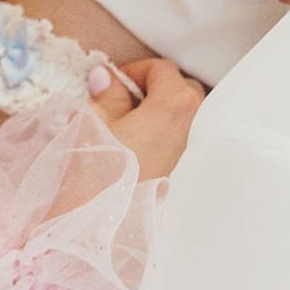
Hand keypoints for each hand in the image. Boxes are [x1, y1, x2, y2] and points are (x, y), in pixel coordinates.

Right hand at [88, 58, 205, 180]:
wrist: (102, 221)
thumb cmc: (99, 169)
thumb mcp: (95, 120)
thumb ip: (108, 94)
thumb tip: (108, 78)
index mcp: (174, 104)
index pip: (161, 69)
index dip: (135, 70)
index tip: (115, 81)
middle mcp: (194, 124)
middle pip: (182, 89)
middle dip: (155, 88)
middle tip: (124, 98)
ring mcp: (194, 150)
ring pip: (185, 117)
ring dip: (163, 112)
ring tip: (131, 123)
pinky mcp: (187, 172)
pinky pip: (184, 141)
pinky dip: (167, 135)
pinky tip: (140, 146)